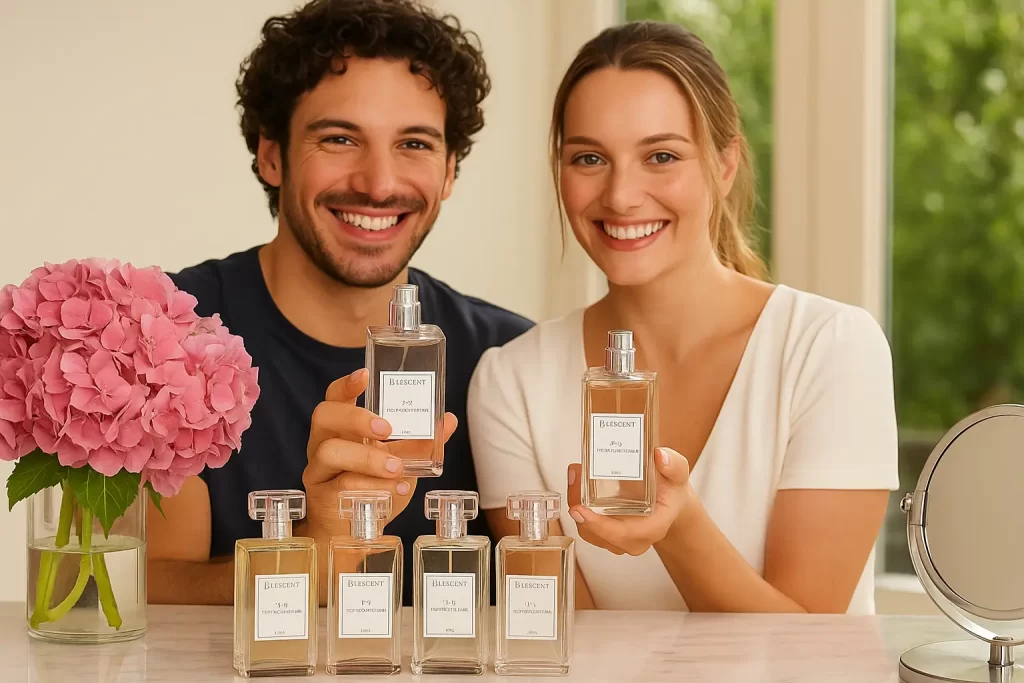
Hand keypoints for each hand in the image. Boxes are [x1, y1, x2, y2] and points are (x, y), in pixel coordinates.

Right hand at [301, 368, 457, 538]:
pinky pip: (340, 486)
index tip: (364, 375)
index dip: (346, 384)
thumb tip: (448, 420)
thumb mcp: (401, 462)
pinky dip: (372, 486)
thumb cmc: (374, 489)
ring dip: (367, 457)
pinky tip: (396, 489)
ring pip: (329, 451)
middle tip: (387, 429)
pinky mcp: (322, 497)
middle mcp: (324, 443)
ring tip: (397, 468)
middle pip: (324, 416)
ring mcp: (319, 470)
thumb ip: (421, 443)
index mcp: (341, 428)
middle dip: (356, 418)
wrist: (355, 532)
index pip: (335, 397)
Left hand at [566, 447, 692, 555]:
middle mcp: (634, 539)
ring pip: (588, 531)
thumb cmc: (671, 490)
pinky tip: (576, 483)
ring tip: (575, 474)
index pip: (623, 534)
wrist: (668, 501)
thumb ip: (674, 464)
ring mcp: (618, 540)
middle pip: (599, 533)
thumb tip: (660, 456)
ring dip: (576, 504)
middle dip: (580, 508)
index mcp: (653, 528)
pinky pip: (586, 526)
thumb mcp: (678, 474)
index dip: (598, 525)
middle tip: (575, 476)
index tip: (579, 509)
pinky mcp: (606, 534)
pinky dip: (577, 506)